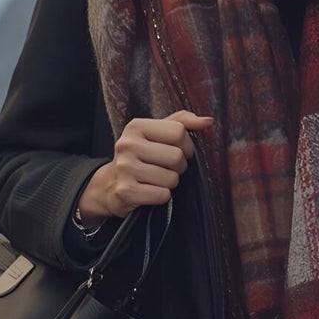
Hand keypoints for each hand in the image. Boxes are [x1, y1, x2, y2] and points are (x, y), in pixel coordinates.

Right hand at [76, 110, 213, 222]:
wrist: (110, 184)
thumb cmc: (141, 155)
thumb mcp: (156, 133)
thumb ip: (183, 122)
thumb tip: (208, 121)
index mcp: (136, 126)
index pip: (178, 132)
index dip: (186, 145)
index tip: (177, 150)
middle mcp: (127, 144)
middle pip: (177, 156)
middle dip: (179, 166)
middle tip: (167, 168)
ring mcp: (125, 168)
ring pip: (172, 178)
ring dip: (171, 183)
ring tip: (157, 179)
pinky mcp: (126, 191)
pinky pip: (162, 195)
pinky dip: (162, 196)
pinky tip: (150, 191)